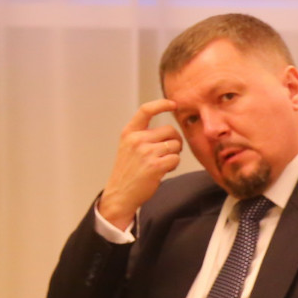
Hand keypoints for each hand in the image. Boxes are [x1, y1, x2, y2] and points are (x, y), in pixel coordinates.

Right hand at [100, 100, 182, 228]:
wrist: (121, 193)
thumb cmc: (129, 170)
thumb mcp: (129, 147)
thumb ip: (144, 136)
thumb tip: (170, 129)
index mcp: (129, 132)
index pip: (146, 110)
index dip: (162, 104)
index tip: (173, 104)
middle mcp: (136, 139)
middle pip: (170, 130)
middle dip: (175, 141)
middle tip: (167, 152)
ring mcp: (146, 152)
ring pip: (175, 145)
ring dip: (174, 155)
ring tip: (161, 163)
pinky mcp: (155, 165)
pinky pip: (176, 158)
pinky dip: (174, 165)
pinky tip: (163, 170)